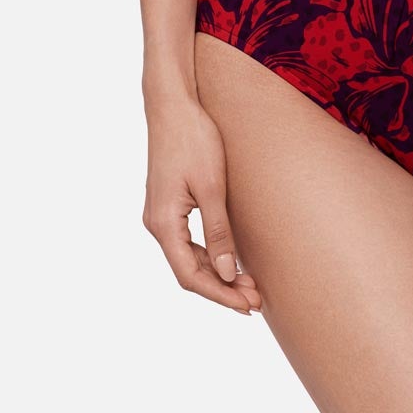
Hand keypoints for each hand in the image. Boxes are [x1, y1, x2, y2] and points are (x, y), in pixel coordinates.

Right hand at [143, 94, 261, 314]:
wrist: (172, 106)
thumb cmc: (193, 140)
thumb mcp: (212, 187)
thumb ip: (218, 232)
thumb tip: (226, 271)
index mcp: (163, 224)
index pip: (191, 276)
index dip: (220, 294)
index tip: (246, 307)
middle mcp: (156, 224)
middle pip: (189, 271)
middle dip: (222, 288)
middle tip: (255, 301)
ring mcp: (160, 215)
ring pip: (188, 258)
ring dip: (217, 273)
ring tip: (249, 285)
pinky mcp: (168, 205)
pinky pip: (187, 242)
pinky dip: (209, 255)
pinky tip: (229, 260)